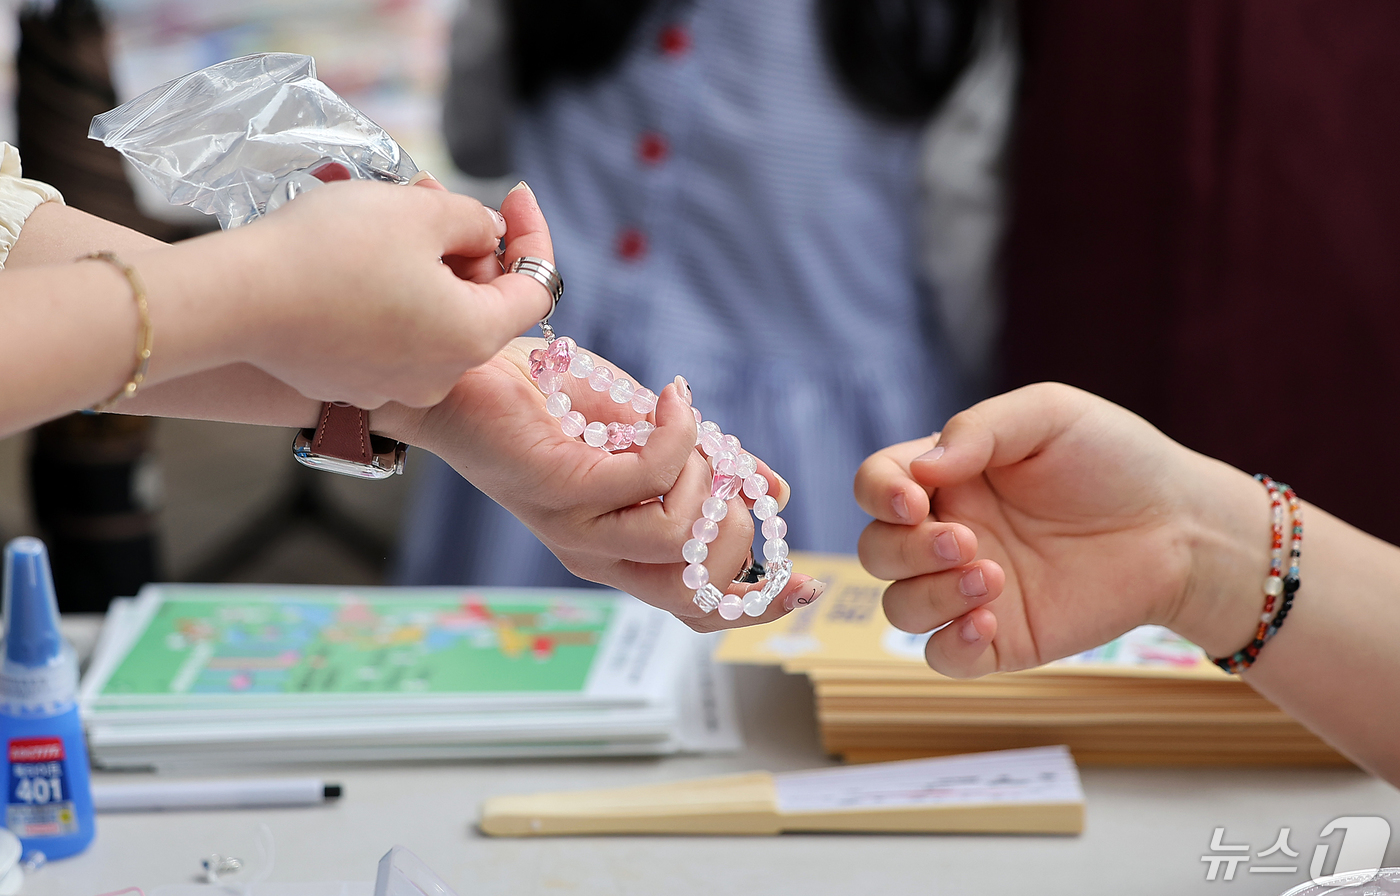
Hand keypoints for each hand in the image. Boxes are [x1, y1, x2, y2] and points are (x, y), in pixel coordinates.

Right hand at [196, 178, 554, 407]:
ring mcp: (394, 385)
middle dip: (464, 243)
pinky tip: (350, 254)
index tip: (516, 194)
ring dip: (422, 262)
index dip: (532, 236)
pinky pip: (386, 334)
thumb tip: (486, 234)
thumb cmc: (334, 250)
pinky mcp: (350, 383)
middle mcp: (442, 374)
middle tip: (428, 193)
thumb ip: (473, 219)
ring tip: (385, 211)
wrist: (234, 298)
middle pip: (478, 302)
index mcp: (473, 336)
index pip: (534, 289)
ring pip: (430, 315)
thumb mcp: (421, 210)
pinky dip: (384, 293)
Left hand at [394, 340, 822, 630]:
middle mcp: (599, 556)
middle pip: (700, 586)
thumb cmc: (557, 403)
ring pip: (680, 535)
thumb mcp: (649, 438)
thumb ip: (708, 469)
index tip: (807, 580)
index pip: (698, 608)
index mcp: (620, 554)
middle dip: (740, 526)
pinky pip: (653, 476)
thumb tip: (776, 494)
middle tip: (724, 467)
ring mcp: (579, 530)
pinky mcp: (565, 491)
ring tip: (682, 429)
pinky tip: (671, 400)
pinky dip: (680, 433)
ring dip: (705, 474)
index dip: (759, 605)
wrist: (472, 373)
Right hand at [854, 383, 1268, 676]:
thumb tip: (920, 470)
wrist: (1180, 526)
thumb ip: (977, 430)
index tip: (915, 499)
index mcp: (947, 477)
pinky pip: (942, 656)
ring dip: (930, 594)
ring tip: (995, 577)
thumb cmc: (1115, 459)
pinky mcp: (1001, 638)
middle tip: (968, 541)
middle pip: (877, 551)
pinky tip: (988, 620)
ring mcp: (970, 590)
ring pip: (899, 607)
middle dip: (907, 549)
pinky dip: (950, 643)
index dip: (879, 493)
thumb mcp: (1048, 415)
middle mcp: (948, 533)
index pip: (876, 485)